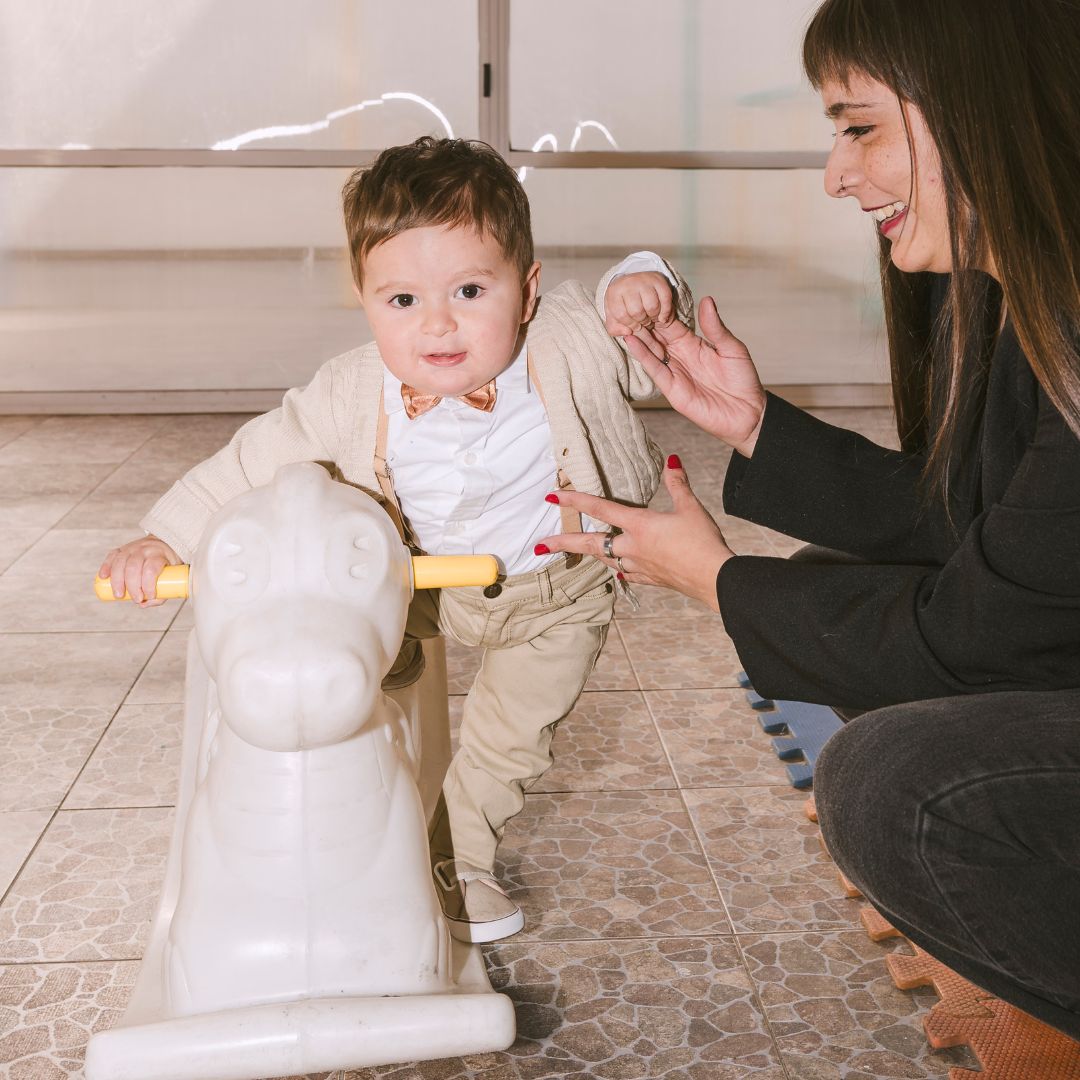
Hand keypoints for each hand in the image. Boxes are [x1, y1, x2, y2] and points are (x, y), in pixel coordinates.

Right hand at [99, 535, 180, 606]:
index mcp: (158, 554)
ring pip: (120, 562)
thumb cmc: (168, 563)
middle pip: (133, 567)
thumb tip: (143, 604)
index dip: (148, 585)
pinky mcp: (122, 549)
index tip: (150, 596)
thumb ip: (162, 593)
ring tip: (119, 595)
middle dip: (132, 586)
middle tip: (136, 599)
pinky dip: (106, 566)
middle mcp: (144, 549)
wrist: (163, 543)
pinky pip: (112, 556)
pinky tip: (103, 577)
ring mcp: (131, 547)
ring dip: (117, 580)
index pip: (151, 569)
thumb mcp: (173, 575)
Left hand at [535, 456, 732, 611]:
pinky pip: (626, 574)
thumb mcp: (690, 508)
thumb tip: (672, 460)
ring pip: (606, 558)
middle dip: (563, 543)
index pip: (599, 508)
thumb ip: (678, 483)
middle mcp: (632, 547)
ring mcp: (639, 566)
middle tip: (540, 545)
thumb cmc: (703, 542)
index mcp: (639, 526)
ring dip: (591, 552)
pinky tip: (619, 570)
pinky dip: (619, 569)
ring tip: (578, 549)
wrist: (714, 579)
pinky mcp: (650, 580)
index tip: (551, 496)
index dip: (574, 500)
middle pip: (590, 543)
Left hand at [604, 271, 675, 336]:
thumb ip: (615, 328)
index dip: (629, 324)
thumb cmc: (623, 302)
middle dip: (642, 321)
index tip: (634, 325)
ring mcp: (645, 280)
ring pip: (652, 306)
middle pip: (637, 312)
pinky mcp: (659, 280)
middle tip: (643, 320)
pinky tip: (662, 316)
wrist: (633, 283)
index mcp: (614, 292)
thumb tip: (628, 332)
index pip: (621, 315)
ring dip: (653, 317)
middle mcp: (629, 283)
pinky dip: (665, 311)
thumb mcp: (613, 315)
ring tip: (651, 317)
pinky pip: (666, 299)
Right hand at [623, 296, 766, 457]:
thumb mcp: (732, 348)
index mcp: (694, 344)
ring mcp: (675, 372)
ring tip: (623, 317)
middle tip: (629, 302)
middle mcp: (680, 356)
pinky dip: (642, 356)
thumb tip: (707, 300)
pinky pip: (655, 370)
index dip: (661, 310)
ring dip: (638, 335)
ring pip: (651, 350)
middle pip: (657, 335)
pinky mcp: (672, 389)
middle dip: (644, 320)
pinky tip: (631, 341)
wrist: (748, 414)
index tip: (648, 293)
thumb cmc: (743, 381)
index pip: (672, 324)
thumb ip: (716, 328)